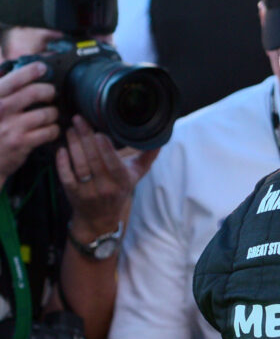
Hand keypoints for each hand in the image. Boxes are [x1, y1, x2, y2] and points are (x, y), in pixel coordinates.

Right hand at [0, 62, 58, 183]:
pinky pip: (49, 131)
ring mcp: (11, 127)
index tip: (42, 67)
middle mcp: (0, 110)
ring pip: (47, 112)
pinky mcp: (22, 143)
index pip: (13, 79)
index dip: (31, 71)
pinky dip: (53, 129)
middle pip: (35, 92)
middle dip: (49, 91)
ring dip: (53, 112)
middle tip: (50, 94)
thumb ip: (1, 90)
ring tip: (50, 114)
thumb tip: (14, 70)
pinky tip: (49, 129)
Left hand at [55, 115, 159, 234]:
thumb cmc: (119, 190)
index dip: (105, 149)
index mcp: (122, 181)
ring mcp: (88, 191)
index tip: (98, 132)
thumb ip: (146, 157)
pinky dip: (62, 162)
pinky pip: (66, 176)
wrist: (99, 218)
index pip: (114, 164)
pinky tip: (61, 149)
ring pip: (79, 166)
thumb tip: (159, 140)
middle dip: (85, 138)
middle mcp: (105, 187)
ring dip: (73, 146)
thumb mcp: (136, 175)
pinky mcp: (72, 193)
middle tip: (79, 120)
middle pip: (93, 160)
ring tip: (71, 130)